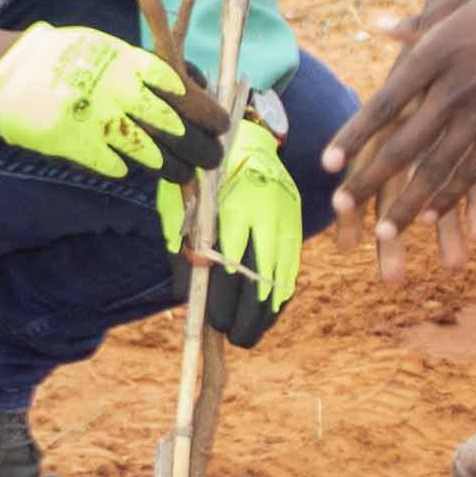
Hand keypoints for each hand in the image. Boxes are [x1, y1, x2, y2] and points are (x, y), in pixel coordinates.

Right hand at [0, 21, 219, 180]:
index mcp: (129, 62)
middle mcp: (119, 91)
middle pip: (176, 127)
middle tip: (212, 156)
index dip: (207, 111)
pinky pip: (115, 166)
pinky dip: (129, 169)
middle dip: (201, 146)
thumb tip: (187, 90)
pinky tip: (134, 168)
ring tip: (184, 173)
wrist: (8, 70)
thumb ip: (142, 69)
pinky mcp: (77, 145)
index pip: (184, 91)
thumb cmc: (62, 56)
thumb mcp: (107, 48)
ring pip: (152, 153)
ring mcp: (97, 120)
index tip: (220, 123)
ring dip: (174, 167)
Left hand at [166, 113, 304, 337]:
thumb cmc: (201, 177)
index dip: (222, 298)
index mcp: (230, 205)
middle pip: (258, 277)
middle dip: (245, 314)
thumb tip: (186, 295)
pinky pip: (292, 269)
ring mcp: (285, 219)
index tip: (213, 320)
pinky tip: (268, 315)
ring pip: (280, 278)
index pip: (229, 264)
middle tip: (231, 336)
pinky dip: (280, 296)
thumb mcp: (180, 203)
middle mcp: (263, 213)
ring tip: (248, 336)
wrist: (245, 140)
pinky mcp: (295, 224)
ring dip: (265, 313)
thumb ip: (182, 245)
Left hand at [325, 0, 475, 246]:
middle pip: (404, 144)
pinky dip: (453, 194)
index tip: (329, 162)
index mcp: (436, 52)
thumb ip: (420, 21)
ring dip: (409, 202)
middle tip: (343, 207)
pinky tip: (434, 214)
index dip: (355, 135)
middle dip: (370, 180)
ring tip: (386, 232)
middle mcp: (454, 88)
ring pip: (438, 167)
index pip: (385, 103)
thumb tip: (379, 29)